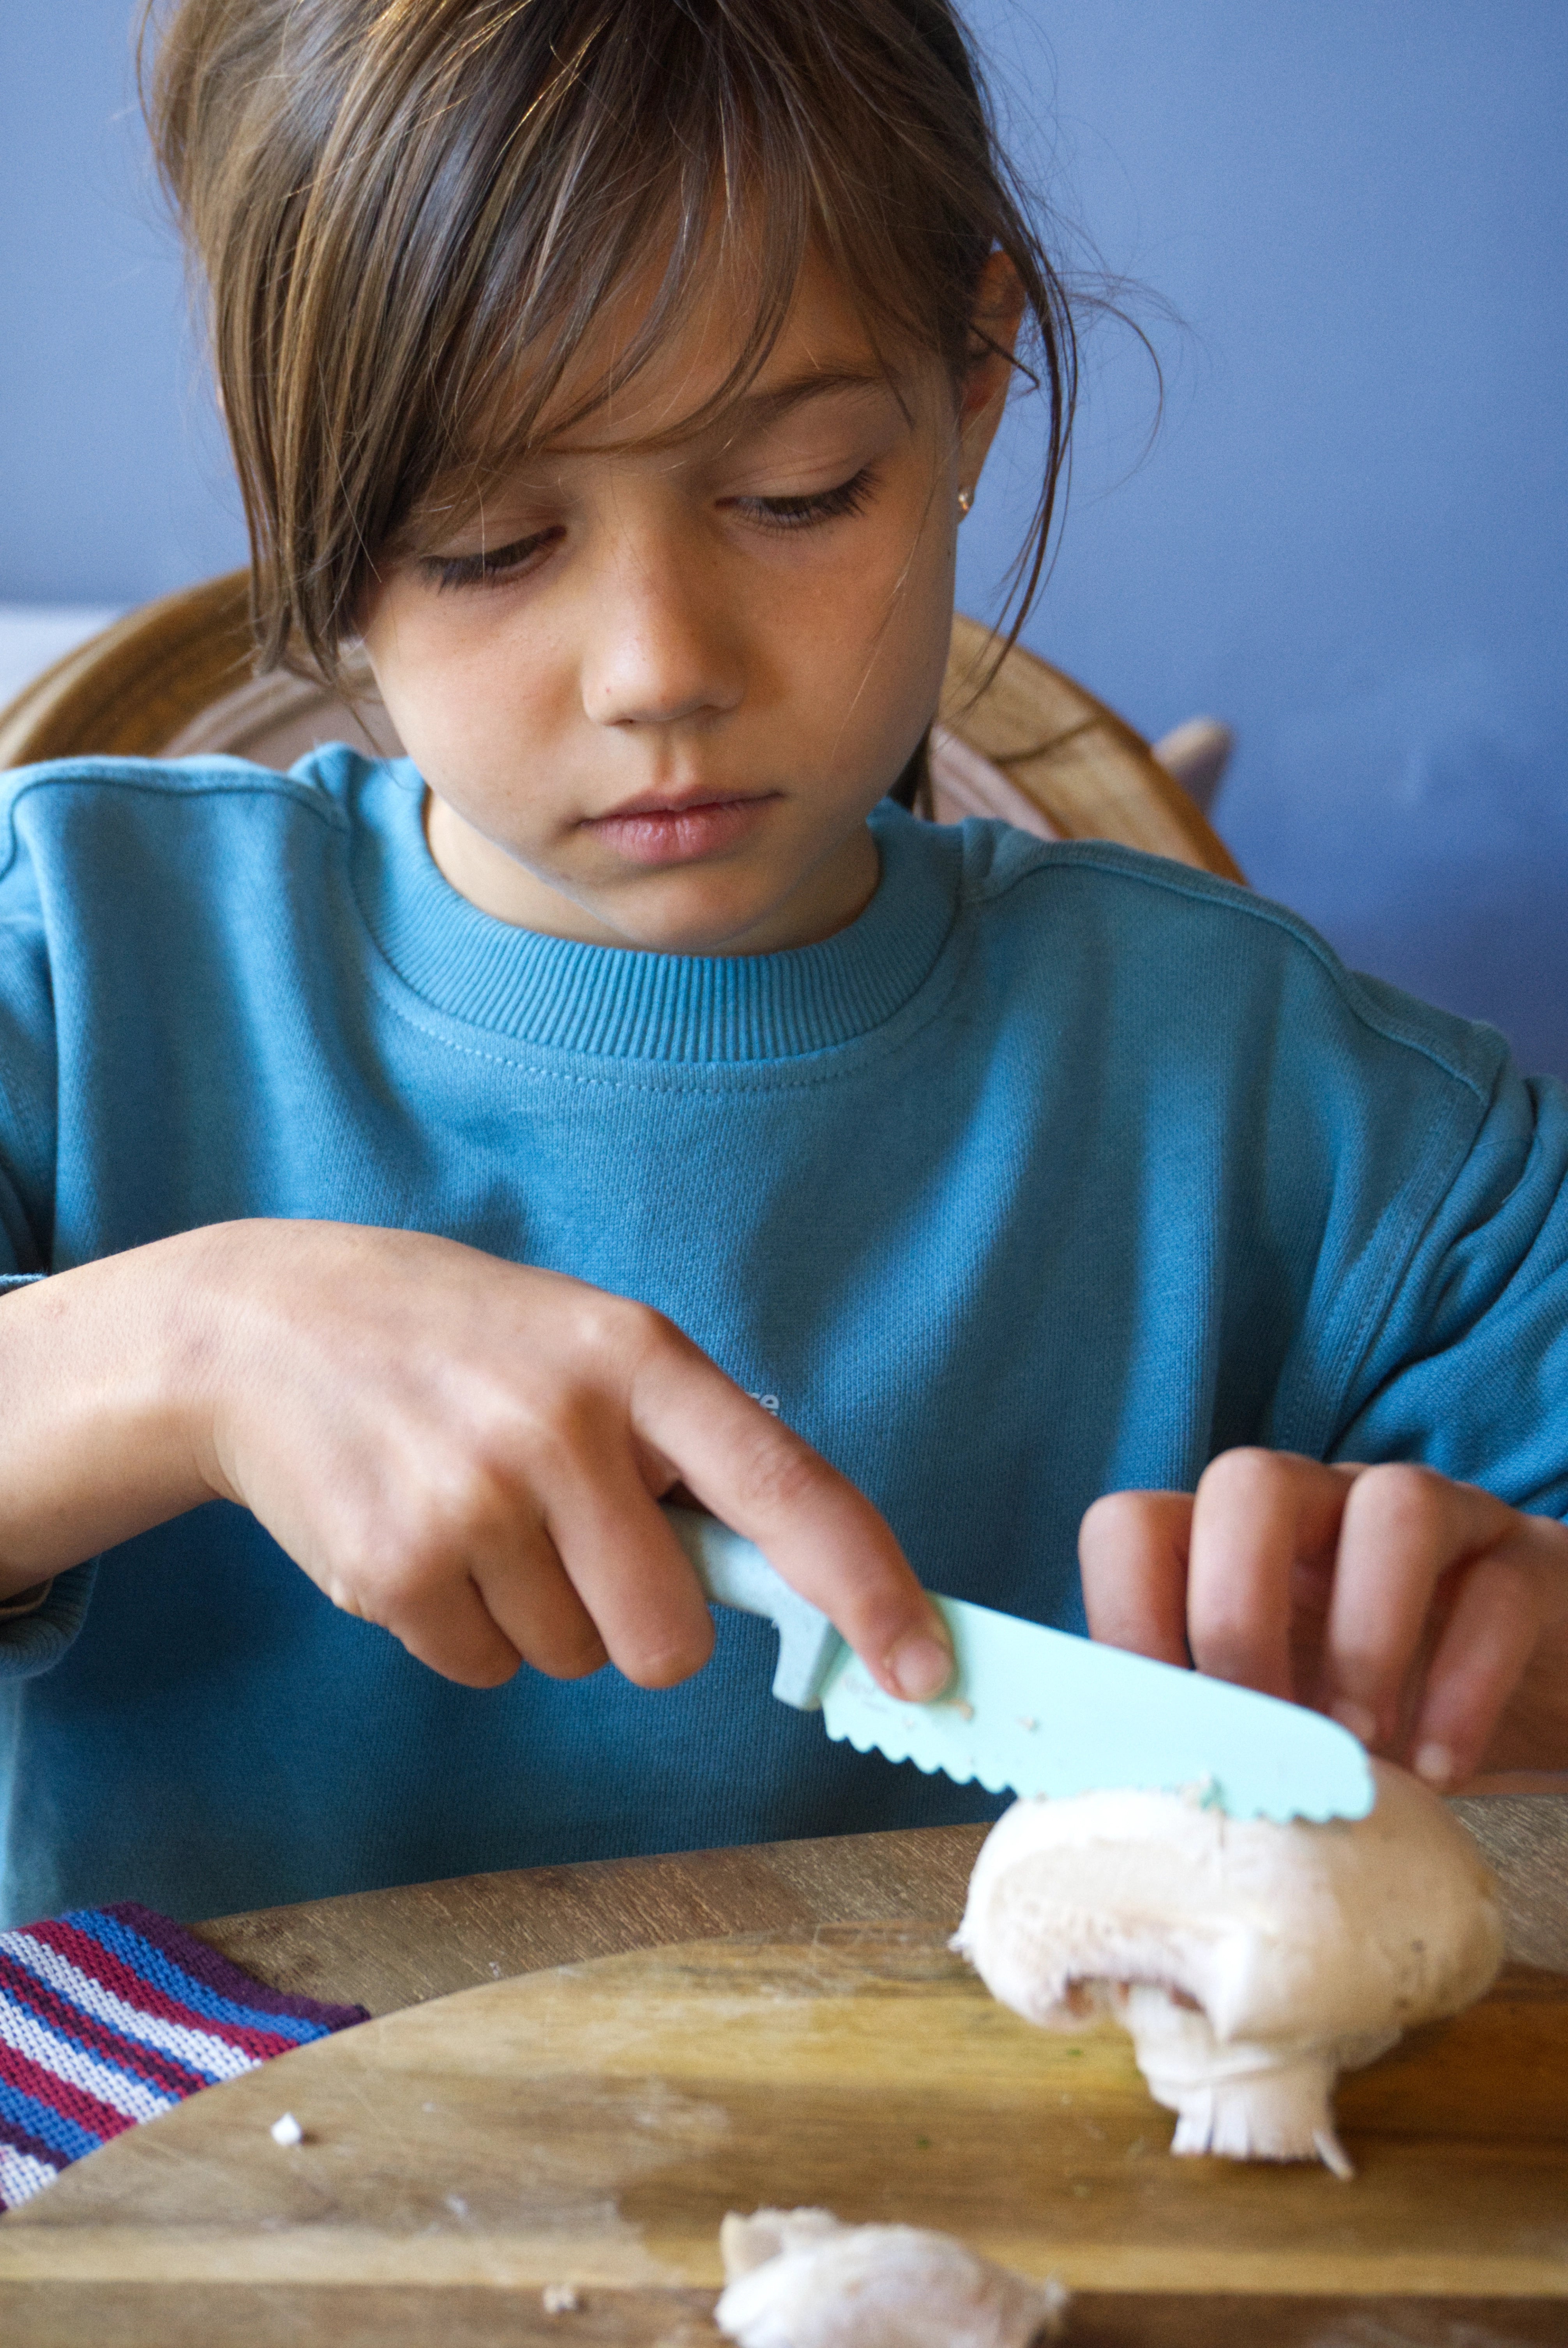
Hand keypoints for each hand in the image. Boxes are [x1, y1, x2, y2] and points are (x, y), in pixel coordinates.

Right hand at [0, 1221, 952, 1700]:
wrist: (266, 1326)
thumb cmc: (464, 1341)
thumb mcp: (589, 1342)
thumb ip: (689, 1445)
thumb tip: (795, 1576)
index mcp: (635, 1357)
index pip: (786, 1487)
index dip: (868, 1587)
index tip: (925, 1668)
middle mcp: (560, 1427)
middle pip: (671, 1640)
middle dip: (642, 1623)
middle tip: (575, 1538)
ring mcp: (471, 1502)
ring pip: (575, 1661)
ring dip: (542, 1613)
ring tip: (479, 1508)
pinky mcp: (391, 1571)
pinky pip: (486, 1671)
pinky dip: (465, 1627)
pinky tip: (424, 1533)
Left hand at [1079, 1450, 1567, 1787]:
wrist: (1524, 1693)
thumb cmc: (1371, 1711)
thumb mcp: (1280, 1718)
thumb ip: (1214, 1734)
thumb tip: (1127, 1807)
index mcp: (1233, 1542)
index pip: (1135, 1523)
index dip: (1126, 1618)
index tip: (1156, 1737)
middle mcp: (1321, 1506)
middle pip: (1249, 1482)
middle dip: (1240, 1616)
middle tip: (1267, 1736)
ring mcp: (1431, 1515)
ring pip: (1390, 1504)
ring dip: (1363, 1639)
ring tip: (1365, 1752)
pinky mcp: (1523, 1558)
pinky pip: (1498, 1588)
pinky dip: (1465, 1684)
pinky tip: (1443, 1771)